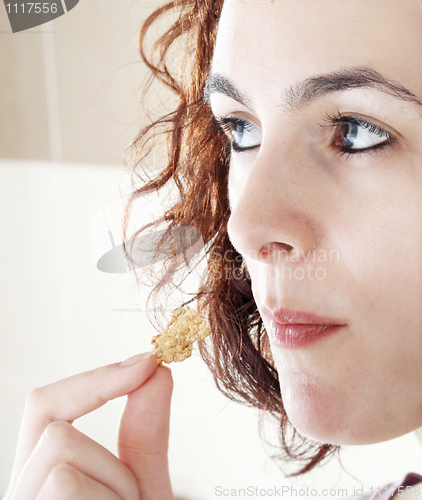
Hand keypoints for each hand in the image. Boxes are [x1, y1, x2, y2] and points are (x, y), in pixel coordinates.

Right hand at [4, 352, 174, 499]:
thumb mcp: (143, 483)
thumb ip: (146, 434)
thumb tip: (157, 370)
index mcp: (41, 474)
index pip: (45, 406)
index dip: (94, 379)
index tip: (146, 363)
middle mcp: (24, 488)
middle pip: (54, 427)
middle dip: (108, 459)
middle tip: (134, 497)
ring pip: (62, 450)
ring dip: (115, 485)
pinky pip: (66, 483)